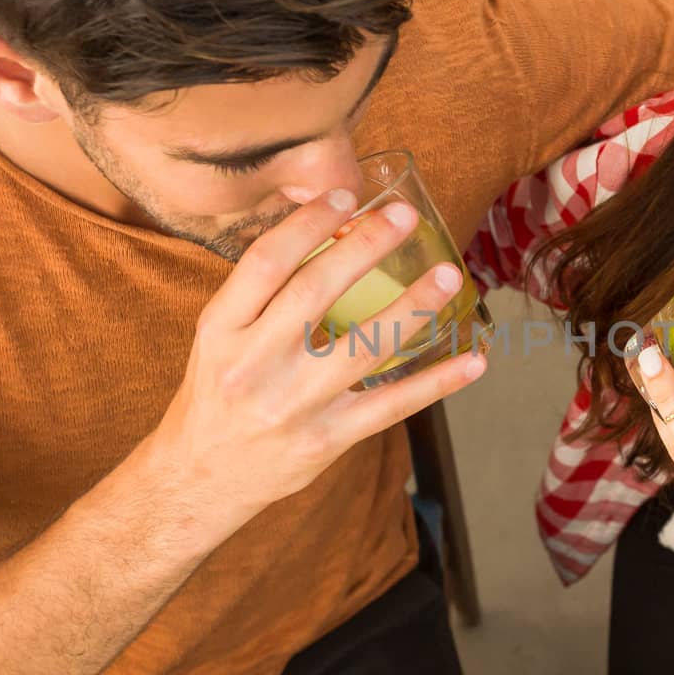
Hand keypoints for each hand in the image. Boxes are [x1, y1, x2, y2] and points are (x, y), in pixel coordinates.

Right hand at [146, 188, 486, 545]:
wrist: (199, 478)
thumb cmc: (218, 393)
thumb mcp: (220, 337)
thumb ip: (264, 293)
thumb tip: (329, 231)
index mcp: (221, 329)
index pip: (267, 262)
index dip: (310, 224)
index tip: (347, 196)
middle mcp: (252, 365)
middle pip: (315, 293)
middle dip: (365, 248)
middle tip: (405, 217)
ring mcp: (291, 406)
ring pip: (363, 348)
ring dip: (413, 307)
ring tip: (450, 276)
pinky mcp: (325, 441)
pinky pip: (391, 406)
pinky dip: (437, 382)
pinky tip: (474, 361)